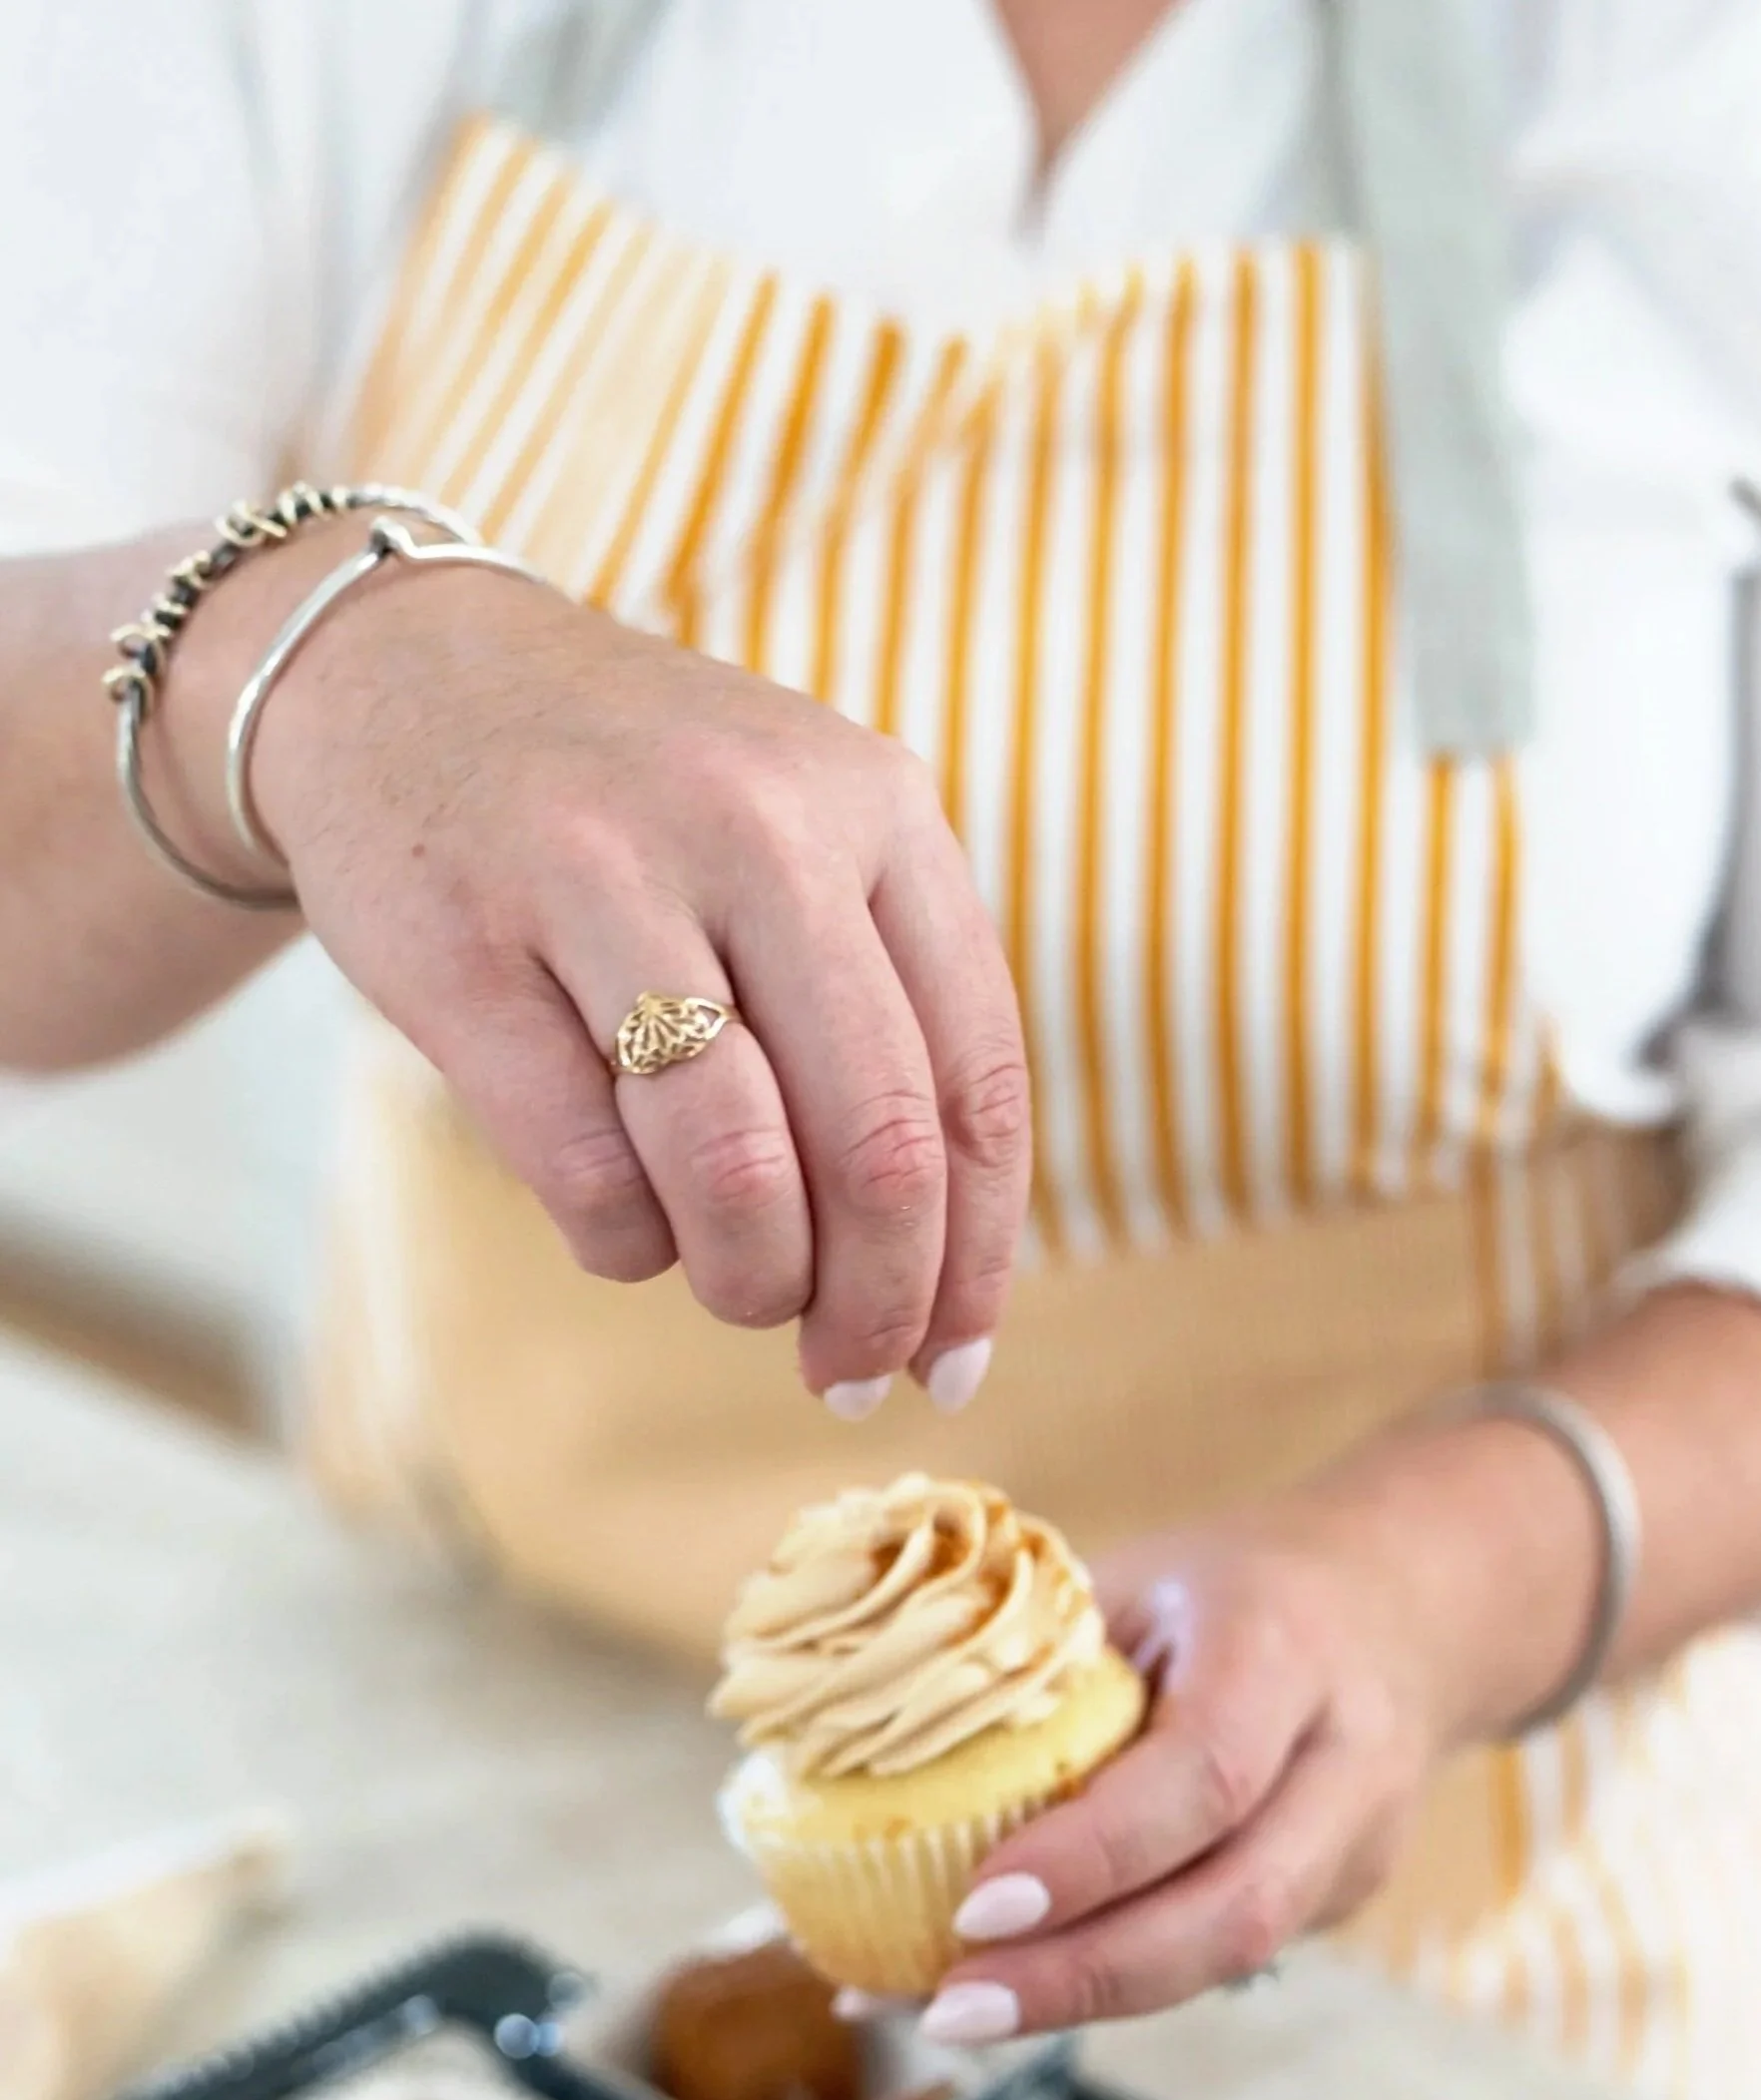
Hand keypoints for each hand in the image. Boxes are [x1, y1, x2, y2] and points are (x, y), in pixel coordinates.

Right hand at [241, 553, 1031, 1408]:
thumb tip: (945, 1300)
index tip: (952, 1365)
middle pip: (878, 1144)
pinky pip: (593, 1178)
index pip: (976, 1082)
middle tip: (846, 1375)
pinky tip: (626, 1222)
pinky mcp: (470, 951)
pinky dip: (627, 1246)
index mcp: (880, 809)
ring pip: (739, 1174)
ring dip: (751, 1285)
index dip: (975, 1256)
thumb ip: (887, 1023)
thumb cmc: (639, 819)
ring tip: (737, 1293)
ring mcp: (607, 877)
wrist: (394, 673)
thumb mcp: (800, 848)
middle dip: (876, 1304)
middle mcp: (760, 827)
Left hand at [906, 1409, 1618, 2041]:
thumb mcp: (1142, 1580)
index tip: (974, 1908)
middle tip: (948, 2008)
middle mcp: (1345, 1760)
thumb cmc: (1235, 1587)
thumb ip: (1034, 1661)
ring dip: (1087, 2001)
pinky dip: (1107, 1984)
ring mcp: (1359, 1847)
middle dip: (1084, 1975)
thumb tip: (845, 1758)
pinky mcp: (1341, 1901)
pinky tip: (1005, 1992)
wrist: (1413, 1605)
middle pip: (1236, 1908)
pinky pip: (1218, 1957)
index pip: (1203, 1776)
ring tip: (951, 2014)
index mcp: (1286, 1649)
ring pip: (1234, 1958)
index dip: (1091, 1856)